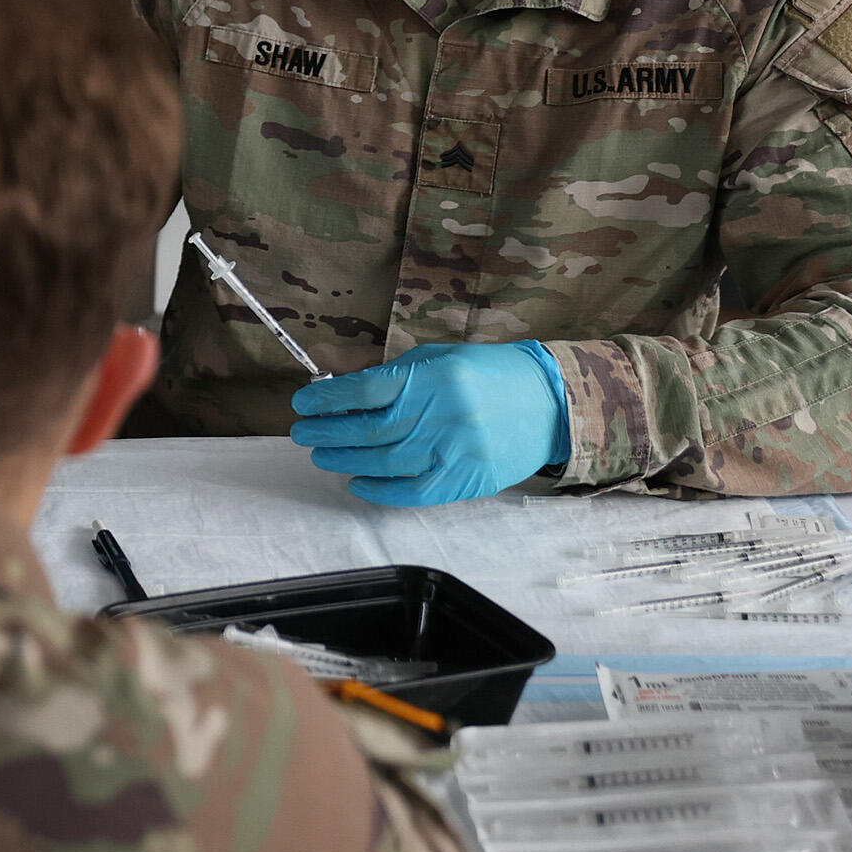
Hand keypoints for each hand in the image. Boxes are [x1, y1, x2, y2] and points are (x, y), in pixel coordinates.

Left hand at [288, 341, 570, 506]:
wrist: (550, 402)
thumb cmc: (488, 374)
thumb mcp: (439, 359)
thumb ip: (394, 375)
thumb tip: (342, 389)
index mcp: (433, 377)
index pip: (365, 390)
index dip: (328, 398)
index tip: (303, 402)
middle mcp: (442, 414)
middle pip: (369, 429)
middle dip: (327, 432)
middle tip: (301, 433)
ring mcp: (455, 450)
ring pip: (384, 461)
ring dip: (345, 460)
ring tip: (321, 455)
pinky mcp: (467, 479)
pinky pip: (414, 492)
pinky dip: (381, 491)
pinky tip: (358, 483)